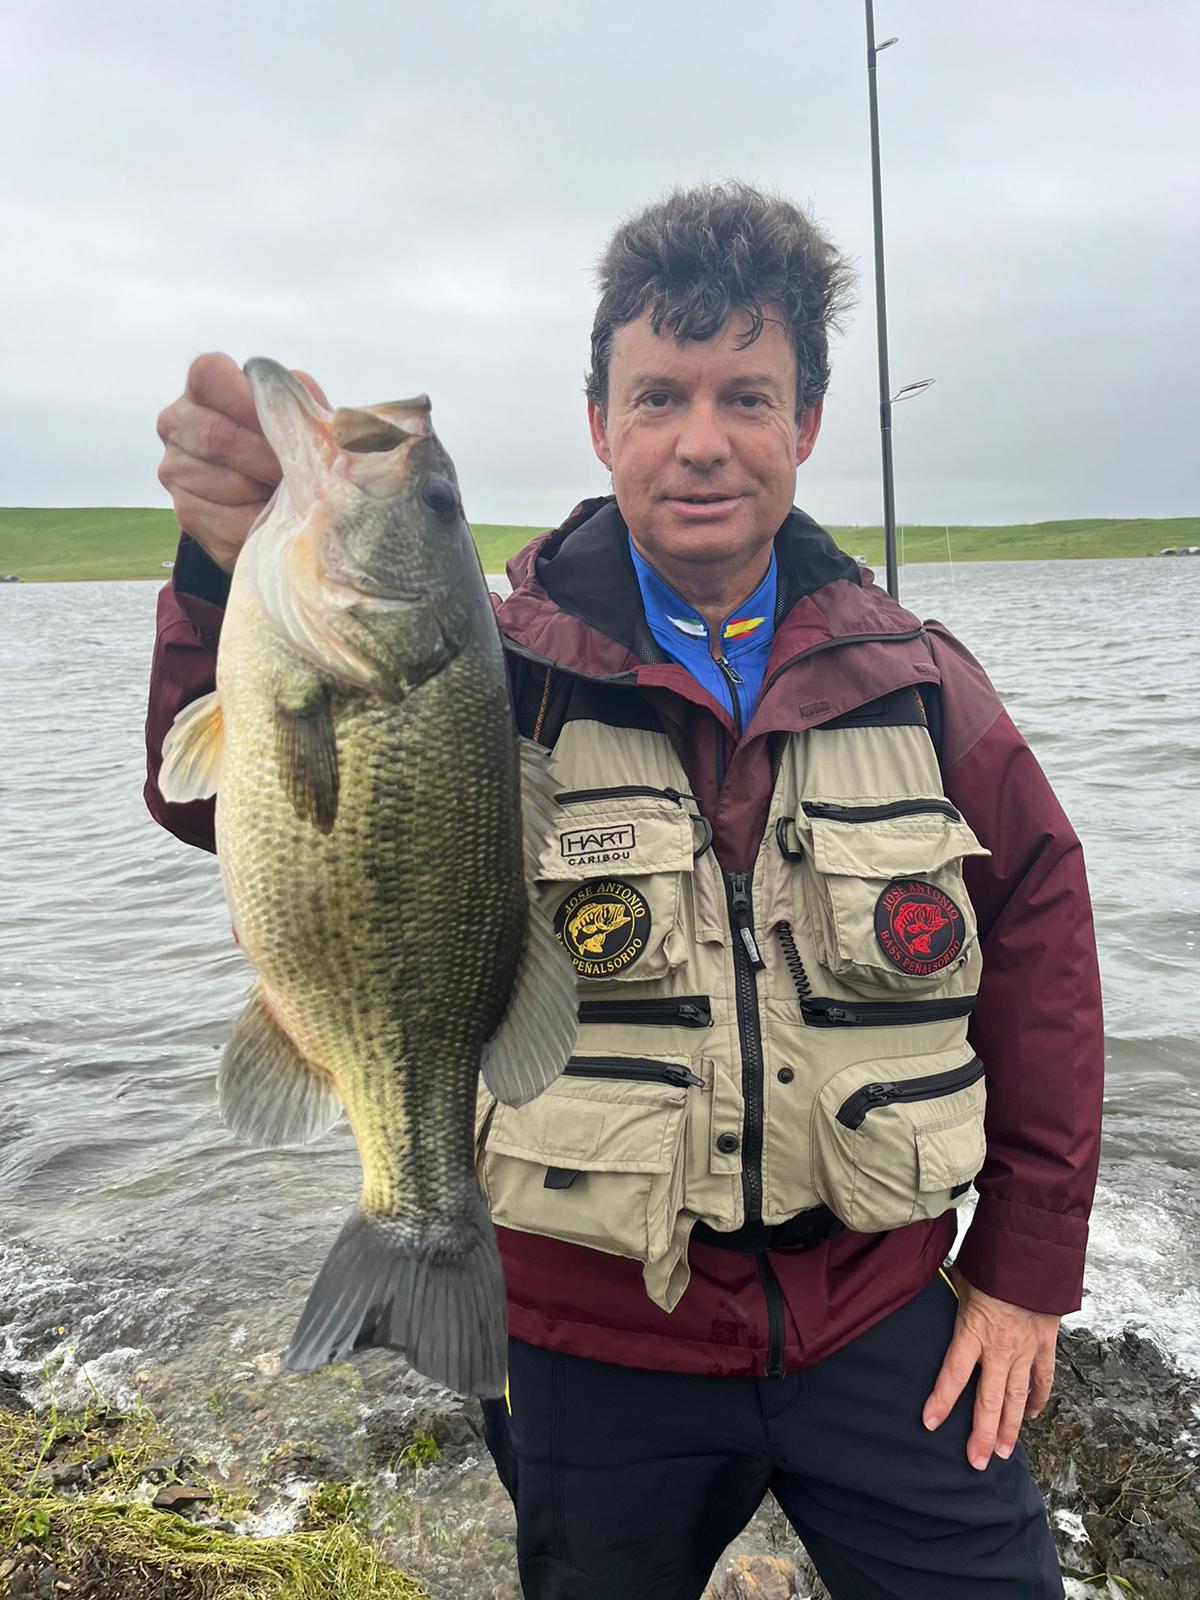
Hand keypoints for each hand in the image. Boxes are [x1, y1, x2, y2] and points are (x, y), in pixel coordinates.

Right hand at [156, 353, 327, 573]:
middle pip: (218, 435)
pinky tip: (278, 518)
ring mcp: (176, 468)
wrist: (269, 499)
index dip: (250, 400)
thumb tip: (319, 420)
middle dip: (270, 458)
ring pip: (226, 481)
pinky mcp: (187, 512)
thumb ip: (304, 404)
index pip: (210, 375)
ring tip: (298, 496)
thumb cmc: (284, 446)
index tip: (284, 424)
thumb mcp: (298, 416)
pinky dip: (262, 522)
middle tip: (305, 474)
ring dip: (270, 494)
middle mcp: (177, 423)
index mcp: (202, 387)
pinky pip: (227, 520)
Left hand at [922, 1266, 1058, 1471]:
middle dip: (983, 1434)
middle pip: (989, 1400)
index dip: (941, 1401)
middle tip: (977, 1462)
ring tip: (1005, 1453)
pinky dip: (1039, 1398)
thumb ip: (950, 1296)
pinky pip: (1043, 1378)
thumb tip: (933, 1294)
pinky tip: (1033, 1415)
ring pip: (1018, 1397)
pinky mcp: (1046, 1344)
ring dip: (1012, 1428)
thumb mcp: (959, 1278)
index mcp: (973, 1331)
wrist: (1033, 1253)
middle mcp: (999, 1348)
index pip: (953, 1374)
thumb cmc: (991, 1261)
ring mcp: (1025, 1349)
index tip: (930, 1423)